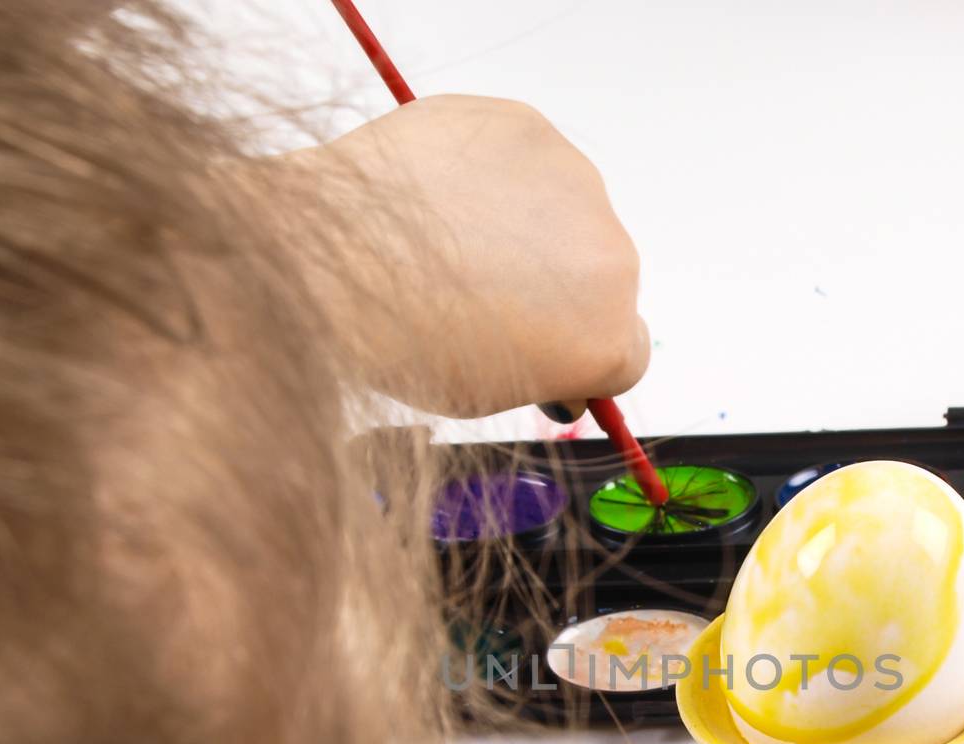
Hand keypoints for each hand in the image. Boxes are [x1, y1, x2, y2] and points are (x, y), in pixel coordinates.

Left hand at [275, 95, 649, 417]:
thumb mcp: (483, 395)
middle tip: (484, 294)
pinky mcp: (527, 128)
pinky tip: (442, 195)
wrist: (333, 261)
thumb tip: (553, 352)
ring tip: (451, 241)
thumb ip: (541, 373)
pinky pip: (526, 158)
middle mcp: (611, 258)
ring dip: (529, 224)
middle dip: (558, 286)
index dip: (583, 351)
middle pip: (603, 275)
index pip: (629, 350)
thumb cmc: (400, 338)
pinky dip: (494, 174)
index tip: (549, 349)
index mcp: (608, 338)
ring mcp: (574, 183)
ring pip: (566, 210)